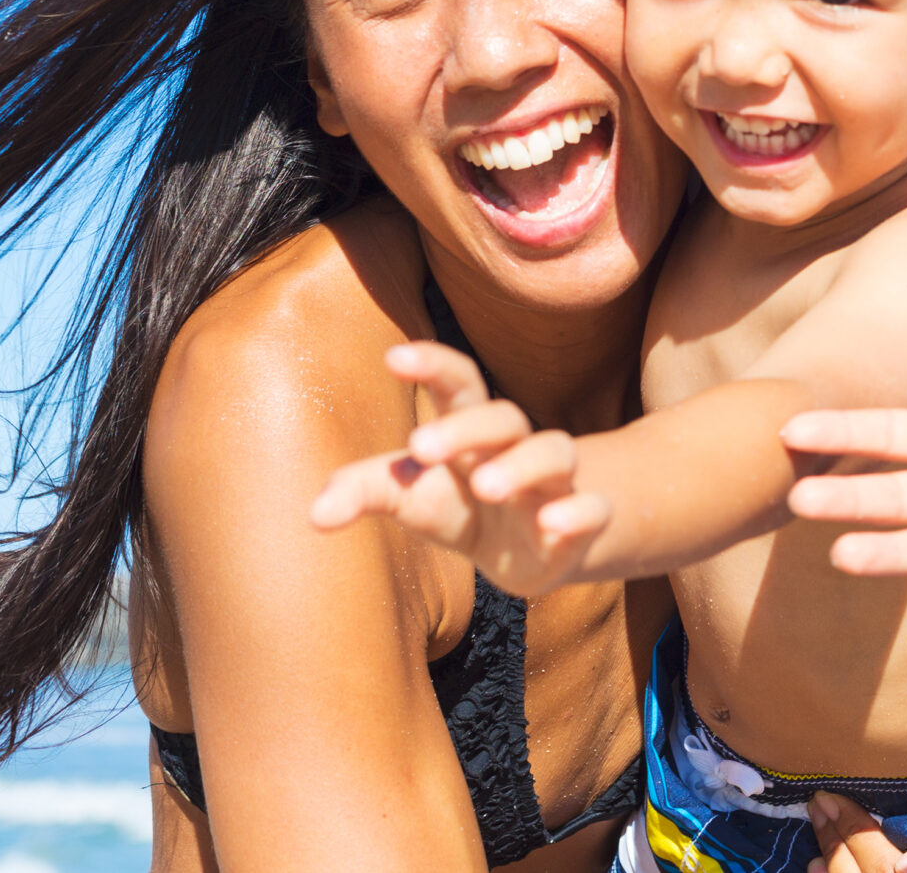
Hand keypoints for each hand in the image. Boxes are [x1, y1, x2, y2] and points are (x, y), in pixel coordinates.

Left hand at [309, 341, 611, 597]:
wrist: (537, 551)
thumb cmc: (466, 510)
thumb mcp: (416, 499)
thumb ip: (369, 491)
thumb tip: (314, 515)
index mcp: (472, 433)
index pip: (459, 384)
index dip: (433, 364)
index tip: (394, 356)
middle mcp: (515, 448)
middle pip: (502, 417)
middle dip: (466, 427)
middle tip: (420, 446)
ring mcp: (553, 485)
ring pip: (554, 453)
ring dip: (522, 465)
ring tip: (486, 486)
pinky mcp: (579, 526)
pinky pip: (592, 509)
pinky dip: (579, 512)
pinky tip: (555, 523)